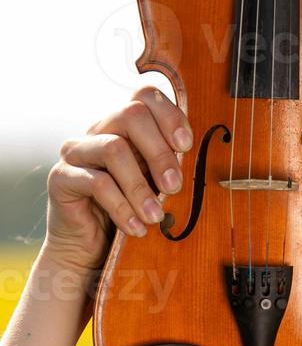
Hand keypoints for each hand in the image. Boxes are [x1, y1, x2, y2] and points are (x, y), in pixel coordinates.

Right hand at [44, 86, 192, 273]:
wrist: (91, 249)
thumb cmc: (130, 212)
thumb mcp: (155, 186)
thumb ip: (169, 166)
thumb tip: (195, 161)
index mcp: (125, 127)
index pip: (144, 96)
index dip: (169, 115)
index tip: (186, 145)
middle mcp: (99, 131)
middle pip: (131, 114)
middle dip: (160, 152)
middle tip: (174, 187)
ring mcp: (77, 151)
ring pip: (114, 149)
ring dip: (140, 187)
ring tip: (155, 217)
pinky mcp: (61, 177)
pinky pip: (97, 183)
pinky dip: (122, 208)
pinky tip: (136, 228)